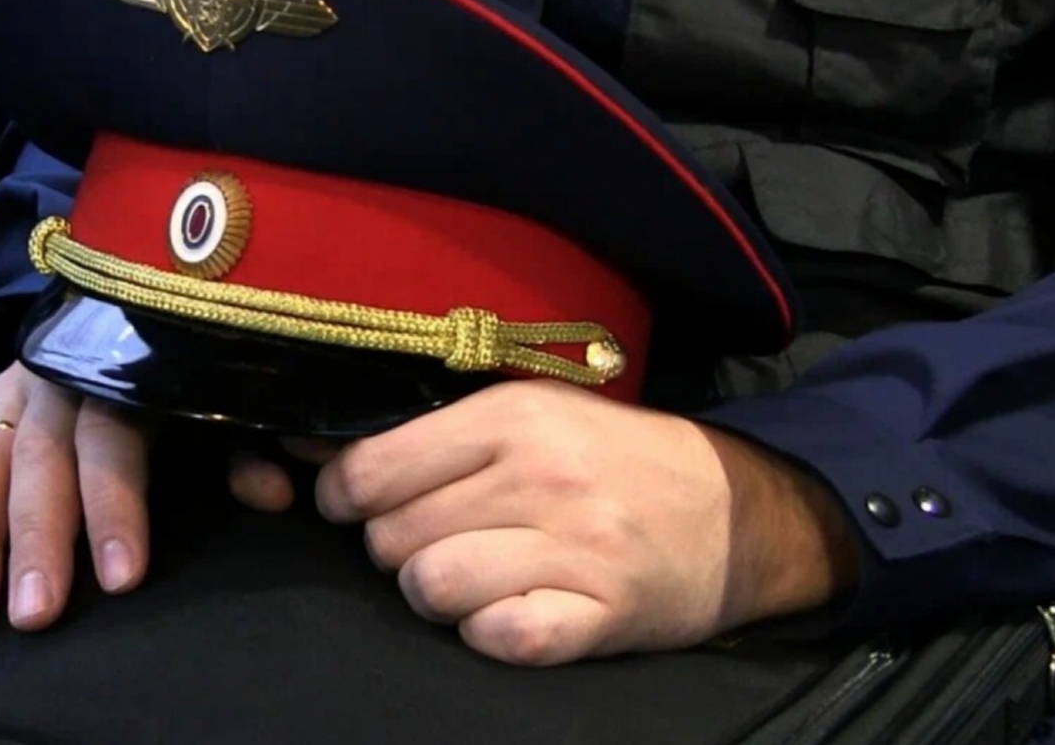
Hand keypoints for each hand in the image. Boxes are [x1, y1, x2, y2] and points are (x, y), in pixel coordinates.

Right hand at [0, 362, 296, 629]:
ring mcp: (7, 390)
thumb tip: (274, 493)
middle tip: (34, 615)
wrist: (130, 303)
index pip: (113, 438)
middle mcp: (56, 378)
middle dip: (34, 539)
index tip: (120, 579)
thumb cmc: (183, 375)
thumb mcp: (223, 400)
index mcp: (124, 370)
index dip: (115, 507)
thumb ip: (243, 446)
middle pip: (37, 458)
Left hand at [313, 379, 859, 665]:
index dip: (344, 495)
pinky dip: (491, 633)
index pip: (373, 468)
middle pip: (392, 536)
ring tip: (470, 577)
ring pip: (433, 587)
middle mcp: (542, 476)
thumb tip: (317, 451)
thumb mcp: (531, 415)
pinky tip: (512, 610)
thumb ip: (434, 433)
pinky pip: (502, 638)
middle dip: (394, 547)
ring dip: (436, 593)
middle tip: (433, 539)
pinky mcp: (603, 612)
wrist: (736, 510)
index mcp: (513, 416)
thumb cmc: (611, 460)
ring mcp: (576, 547)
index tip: (355, 505)